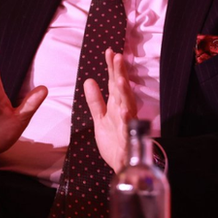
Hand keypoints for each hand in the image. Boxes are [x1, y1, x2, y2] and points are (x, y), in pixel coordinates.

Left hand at [84, 49, 137, 172]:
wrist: (123, 165)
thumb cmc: (114, 141)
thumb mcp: (100, 118)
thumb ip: (95, 100)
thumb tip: (89, 81)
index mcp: (117, 106)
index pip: (114, 83)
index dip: (112, 68)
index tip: (109, 51)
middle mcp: (124, 112)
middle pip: (121, 89)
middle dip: (120, 73)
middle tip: (117, 56)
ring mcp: (127, 125)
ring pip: (127, 105)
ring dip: (125, 92)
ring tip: (121, 78)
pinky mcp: (128, 140)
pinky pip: (129, 129)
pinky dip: (127, 120)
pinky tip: (124, 111)